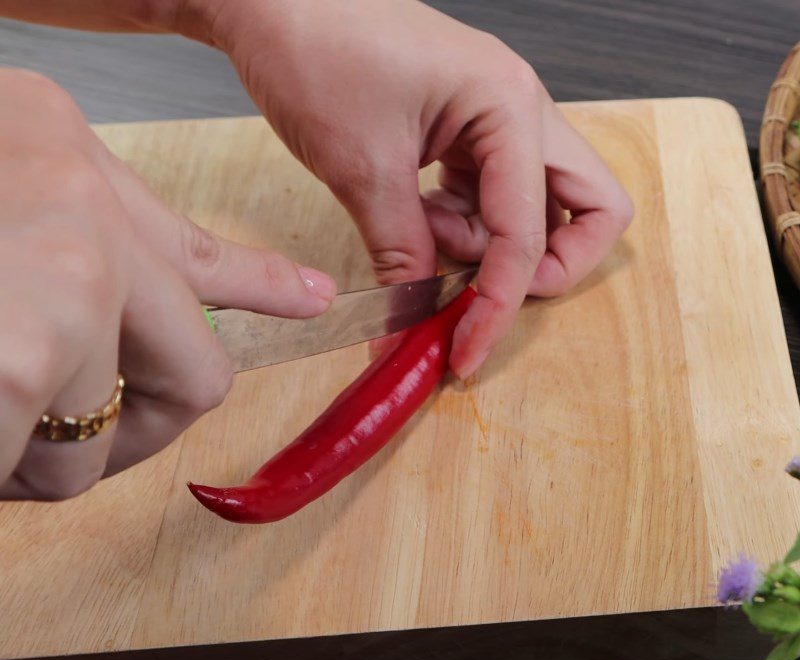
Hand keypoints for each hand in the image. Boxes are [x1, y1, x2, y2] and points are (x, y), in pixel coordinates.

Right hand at [0, 68, 334, 500]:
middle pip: (194, 379)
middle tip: (65, 434)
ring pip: (98, 446)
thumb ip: (147, 246)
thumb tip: (304, 294)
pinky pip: (38, 468)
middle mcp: (77, 214)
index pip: (205, 270)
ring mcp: (50, 288)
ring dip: (38, 462)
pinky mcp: (13, 366)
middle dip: (127, 433)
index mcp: (66, 159)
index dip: (251, 305)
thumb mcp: (26, 191)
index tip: (309, 307)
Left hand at [191, 0, 632, 377]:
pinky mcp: (466, 135)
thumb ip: (401, 254)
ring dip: (485, 245)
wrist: (273, 1)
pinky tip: (415, 216)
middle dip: (546, 267)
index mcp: (510, 106)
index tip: (465, 352)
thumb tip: (411, 324)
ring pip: (535, 210)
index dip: (498, 304)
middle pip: (587, 208)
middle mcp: (519, 111)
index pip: (528, 232)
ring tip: (419, 232)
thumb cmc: (318, 47)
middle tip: (488, 295)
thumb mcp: (363, 168)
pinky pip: (488, 199)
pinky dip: (460, 227)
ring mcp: (496, 122)